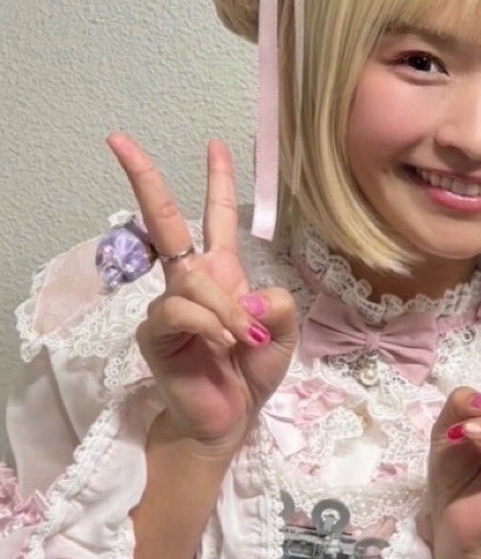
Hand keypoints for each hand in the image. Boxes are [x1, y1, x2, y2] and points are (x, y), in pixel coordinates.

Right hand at [108, 134, 297, 451]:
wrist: (230, 418)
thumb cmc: (252, 372)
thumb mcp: (283, 334)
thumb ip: (279, 306)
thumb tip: (250, 295)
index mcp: (221, 273)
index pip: (214, 218)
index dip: (217, 181)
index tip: (214, 144)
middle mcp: (190, 280)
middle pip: (164, 221)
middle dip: (146, 179)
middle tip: (120, 140)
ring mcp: (168, 304)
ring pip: (192, 279)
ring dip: (224, 308)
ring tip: (241, 339)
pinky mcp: (155, 331)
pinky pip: (179, 310)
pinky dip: (209, 325)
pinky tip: (220, 346)